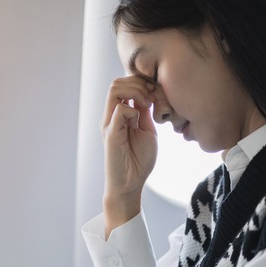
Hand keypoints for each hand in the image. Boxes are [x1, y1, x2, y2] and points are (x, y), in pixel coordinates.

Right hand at [100, 76, 157, 237]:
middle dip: (139, 83)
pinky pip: (119, 109)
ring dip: (135, 92)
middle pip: (117, 82)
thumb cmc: (139, 160)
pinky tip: (140, 121)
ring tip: (147, 104)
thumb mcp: (148, 130)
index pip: (124, 84)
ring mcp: (109, 123)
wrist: (130, 184)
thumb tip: (149, 94)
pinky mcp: (110, 134)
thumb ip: (146, 113)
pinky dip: (134, 110)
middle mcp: (111, 115)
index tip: (156, 93)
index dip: (141, 82)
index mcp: (119, 114)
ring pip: (115, 89)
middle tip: (153, 97)